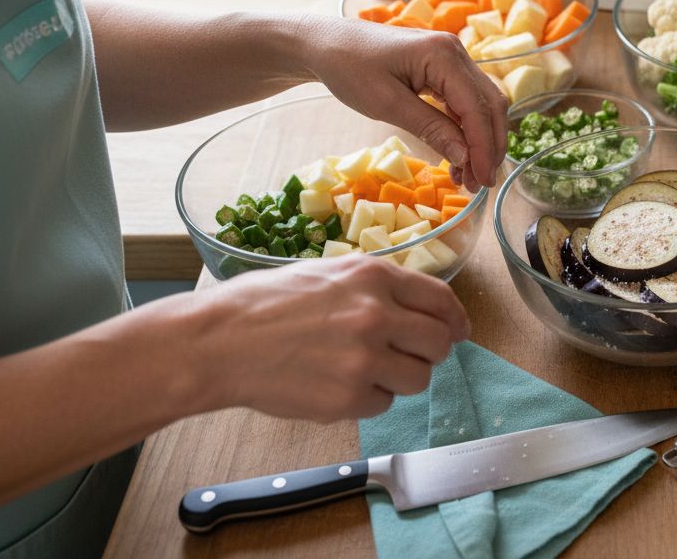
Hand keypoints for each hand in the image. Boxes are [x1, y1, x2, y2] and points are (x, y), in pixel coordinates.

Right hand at [192, 254, 470, 421]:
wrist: (218, 341)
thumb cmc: (265, 303)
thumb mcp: (329, 273)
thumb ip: (377, 288)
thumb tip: (421, 309)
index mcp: (373, 276)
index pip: (441, 300)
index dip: (456, 319)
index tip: (459, 331)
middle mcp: (376, 315)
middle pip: (440, 344)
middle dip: (432, 352)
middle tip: (410, 355)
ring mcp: (364, 359)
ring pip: (419, 379)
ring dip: (400, 378)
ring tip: (364, 369)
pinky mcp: (348, 398)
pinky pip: (384, 404)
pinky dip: (367, 399)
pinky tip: (335, 384)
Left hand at [298, 15, 508, 190]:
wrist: (325, 44)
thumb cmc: (348, 68)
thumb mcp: (387, 104)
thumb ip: (430, 128)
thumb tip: (465, 157)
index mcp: (443, 55)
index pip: (476, 108)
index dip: (483, 148)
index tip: (482, 181)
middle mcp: (455, 52)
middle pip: (489, 104)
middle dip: (489, 146)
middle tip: (480, 183)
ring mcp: (451, 58)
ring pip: (481, 104)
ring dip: (480, 140)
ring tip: (467, 176)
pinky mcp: (443, 68)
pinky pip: (464, 101)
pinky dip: (465, 129)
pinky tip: (457, 154)